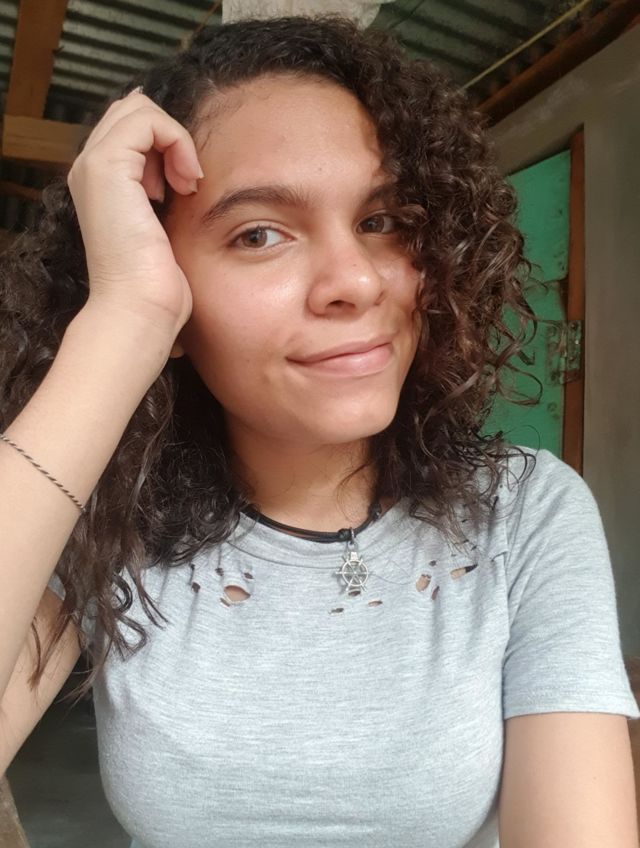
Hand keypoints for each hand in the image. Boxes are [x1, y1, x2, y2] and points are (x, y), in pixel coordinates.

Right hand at [66, 88, 202, 340]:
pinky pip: (148, 120)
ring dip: (176, 140)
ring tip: (185, 183)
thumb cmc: (154, 282)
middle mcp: (90, 169)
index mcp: (101, 183)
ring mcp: (94, 165)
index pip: (132, 127)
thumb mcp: (165, 228)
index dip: (166, 144)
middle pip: (133, 110)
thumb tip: (183, 167)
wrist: (140, 307)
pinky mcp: (107, 166)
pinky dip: (178, 143)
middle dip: (170, 137)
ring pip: (140, 108)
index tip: (183, 186)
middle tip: (185, 183)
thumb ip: (166, 192)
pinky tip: (185, 182)